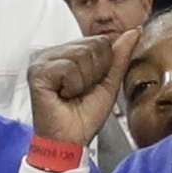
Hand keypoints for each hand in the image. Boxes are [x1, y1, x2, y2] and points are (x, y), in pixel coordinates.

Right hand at [25, 28, 135, 146]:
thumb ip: (120, 57)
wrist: (70, 140)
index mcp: (69, 52)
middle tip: (79, 92)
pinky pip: (69, 68)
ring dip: (83, 82)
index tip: (90, 85)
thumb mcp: (109, 83)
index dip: (104, 67)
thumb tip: (134, 32)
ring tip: (70, 94)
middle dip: (94, 73)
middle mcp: (53, 52)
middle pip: (93, 45)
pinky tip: (61, 95)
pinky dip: (72, 87)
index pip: (100, 41)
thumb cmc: (85, 115)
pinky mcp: (37, 71)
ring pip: (82, 55)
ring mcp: (42, 60)